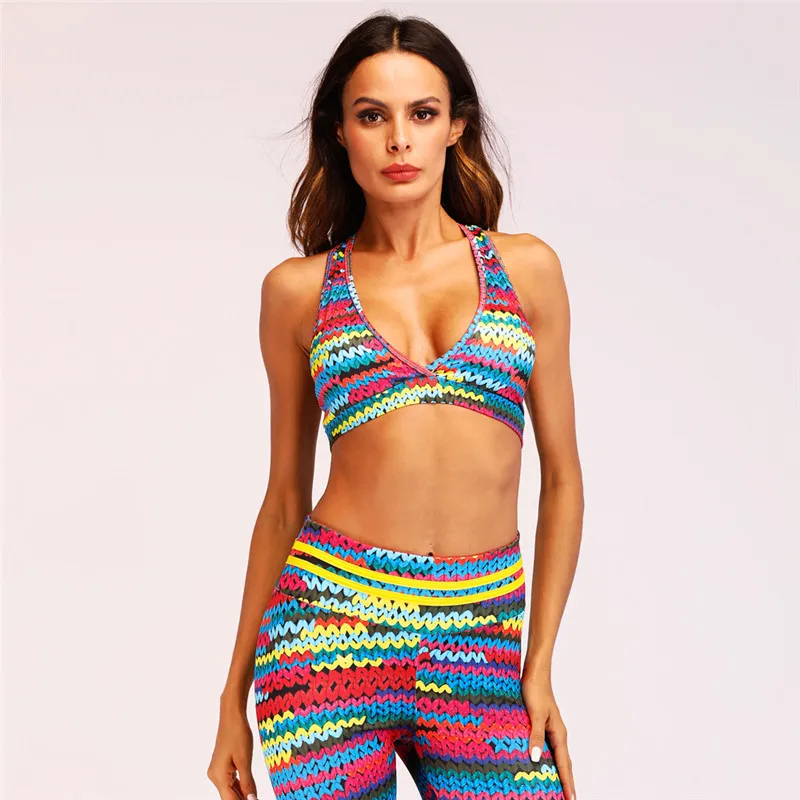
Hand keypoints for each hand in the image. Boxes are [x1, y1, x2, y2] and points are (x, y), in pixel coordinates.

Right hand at [207, 701, 258, 799]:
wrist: (232, 716)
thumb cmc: (238, 734)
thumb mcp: (245, 760)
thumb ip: (248, 783)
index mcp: (218, 776)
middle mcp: (214, 776)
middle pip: (229, 796)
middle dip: (242, 799)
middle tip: (256, 798)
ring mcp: (217, 771)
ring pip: (230, 790)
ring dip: (242, 795)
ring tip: (254, 796)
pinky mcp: (222, 766)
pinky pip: (231, 781)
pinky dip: (240, 786)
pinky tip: (249, 791)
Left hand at [520, 670, 575, 799]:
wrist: (535, 671)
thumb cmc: (535, 689)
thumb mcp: (534, 714)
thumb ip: (536, 736)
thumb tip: (537, 758)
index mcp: (558, 733)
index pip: (564, 764)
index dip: (567, 783)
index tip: (571, 799)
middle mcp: (558, 733)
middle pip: (565, 763)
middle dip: (567, 781)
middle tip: (569, 798)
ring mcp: (551, 728)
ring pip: (558, 756)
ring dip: (560, 771)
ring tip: (560, 787)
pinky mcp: (543, 723)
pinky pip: (550, 747)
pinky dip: (550, 759)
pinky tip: (543, 763)